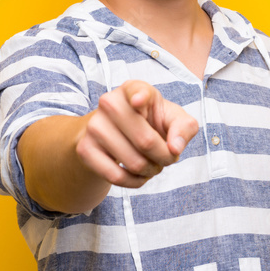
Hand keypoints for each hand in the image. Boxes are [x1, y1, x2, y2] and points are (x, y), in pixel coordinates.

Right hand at [75, 79, 198, 187]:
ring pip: (134, 163)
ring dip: (151, 171)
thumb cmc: (150, 123)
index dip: (140, 97)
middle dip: (165, 158)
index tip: (138, 101)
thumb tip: (174, 148)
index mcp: (133, 89)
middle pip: (146, 141)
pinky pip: (116, 176)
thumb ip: (184, 127)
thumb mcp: (172, 118)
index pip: (136, 90)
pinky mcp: (85, 148)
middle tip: (167, 158)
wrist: (113, 134)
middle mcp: (109, 102)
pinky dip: (135, 182)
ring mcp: (94, 126)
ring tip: (153, 165)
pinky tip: (139, 175)